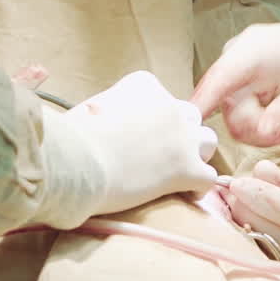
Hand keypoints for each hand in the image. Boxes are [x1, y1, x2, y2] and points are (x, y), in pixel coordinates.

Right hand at [38, 71, 218, 227]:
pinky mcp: (186, 167)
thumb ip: (105, 108)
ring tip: (177, 173)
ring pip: (207, 141)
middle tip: (158, 156)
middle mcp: (169, 104)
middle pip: (189, 117)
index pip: (163, 99)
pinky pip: (208, 178)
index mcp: (145, 85)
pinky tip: (181, 195)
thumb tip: (97, 115)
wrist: (78, 164)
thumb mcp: (88, 109)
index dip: (154, 121)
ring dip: (196, 156)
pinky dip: (197, 188)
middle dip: (180, 135)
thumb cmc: (71, 138)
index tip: (135, 138)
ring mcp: (181, 135)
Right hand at [193, 21, 279, 147]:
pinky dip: (277, 129)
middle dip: (258, 130)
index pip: (215, 81)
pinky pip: (256, 119)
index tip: (190, 137)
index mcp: (254, 49)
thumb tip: (262, 130)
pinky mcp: (262, 87)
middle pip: (229, 109)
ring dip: (271, 132)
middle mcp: (246, 57)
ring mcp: (253, 72)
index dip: (197, 108)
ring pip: (242, 119)